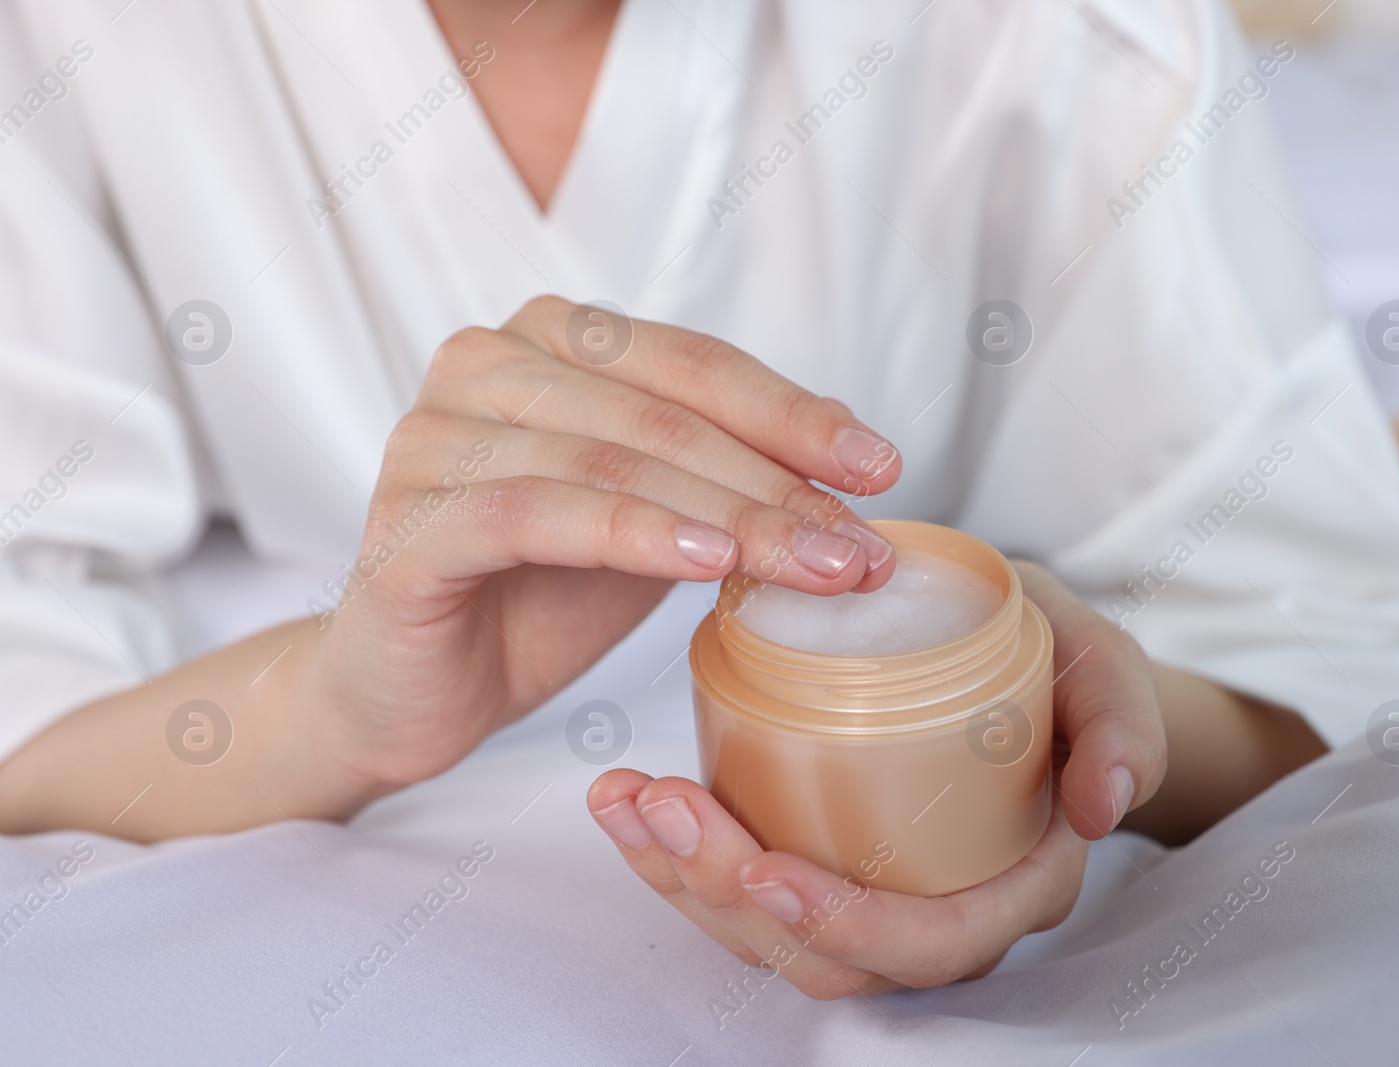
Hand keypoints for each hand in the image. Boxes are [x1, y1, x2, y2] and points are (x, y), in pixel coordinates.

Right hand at [309, 296, 901, 794]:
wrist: (415, 691)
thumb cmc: (538, 596)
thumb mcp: (658, 521)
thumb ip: (729, 475)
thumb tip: (856, 458)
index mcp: (549, 341)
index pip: (694, 363)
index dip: (794, 415)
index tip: (882, 468)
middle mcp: (484, 363)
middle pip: (662, 413)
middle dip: (778, 483)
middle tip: (862, 549)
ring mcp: (433, 436)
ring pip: (611, 459)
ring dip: (729, 515)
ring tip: (815, 569)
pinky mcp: (407, 520)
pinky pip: (536, 512)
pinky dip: (633, 532)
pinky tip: (707, 562)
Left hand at [586, 561, 1167, 994]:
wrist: (1026, 657)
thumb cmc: (1066, 670)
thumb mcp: (1107, 671)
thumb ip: (1120, 723)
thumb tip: (1101, 801)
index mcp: (1010, 882)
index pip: (931, 943)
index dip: (844, 925)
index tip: (762, 870)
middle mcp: (934, 907)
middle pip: (824, 954)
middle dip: (725, 896)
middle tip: (658, 804)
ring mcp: (869, 890)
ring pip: (766, 934)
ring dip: (679, 876)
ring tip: (622, 798)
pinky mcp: (816, 855)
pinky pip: (740, 887)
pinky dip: (671, 852)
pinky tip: (622, 796)